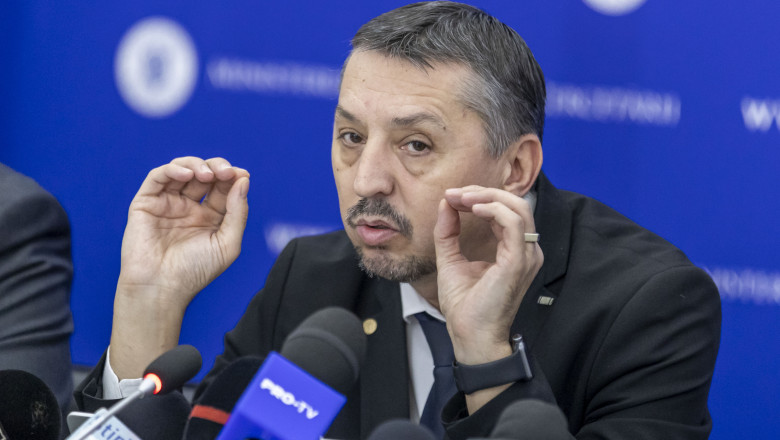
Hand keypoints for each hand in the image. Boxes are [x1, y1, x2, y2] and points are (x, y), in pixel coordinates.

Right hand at [110, 157, 248, 378]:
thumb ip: (237, 212)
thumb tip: (243, 180)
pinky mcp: (146, 203)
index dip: (233, 177)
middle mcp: (189, 207)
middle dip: (218, 167)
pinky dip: (173, 169)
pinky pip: (158, 177)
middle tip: (226, 172)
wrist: (161, 289)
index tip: (242, 175)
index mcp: (210, 217)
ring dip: (197, 165)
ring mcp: (168, 203)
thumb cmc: (195, 272)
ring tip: (208, 174)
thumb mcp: (227, 243)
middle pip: (205, 174)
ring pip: (182, 169)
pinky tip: (187, 174)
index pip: (223, 187)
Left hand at [433, 185, 542, 363]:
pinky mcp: (518, 261)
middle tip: (455, 193)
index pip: (504, 210)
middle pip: (514, 203)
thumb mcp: (450, 259)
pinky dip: (493, 209)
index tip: (451, 196)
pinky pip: (513, 223)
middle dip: (482, 192)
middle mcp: (525, 250)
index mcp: (513, 250)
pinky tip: (472, 208)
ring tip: (461, 198)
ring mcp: (525, 255)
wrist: (468, 334)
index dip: (478, 197)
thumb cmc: (464, 305)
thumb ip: (448, 231)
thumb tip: (446, 203)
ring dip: (487, 196)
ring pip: (517, 207)